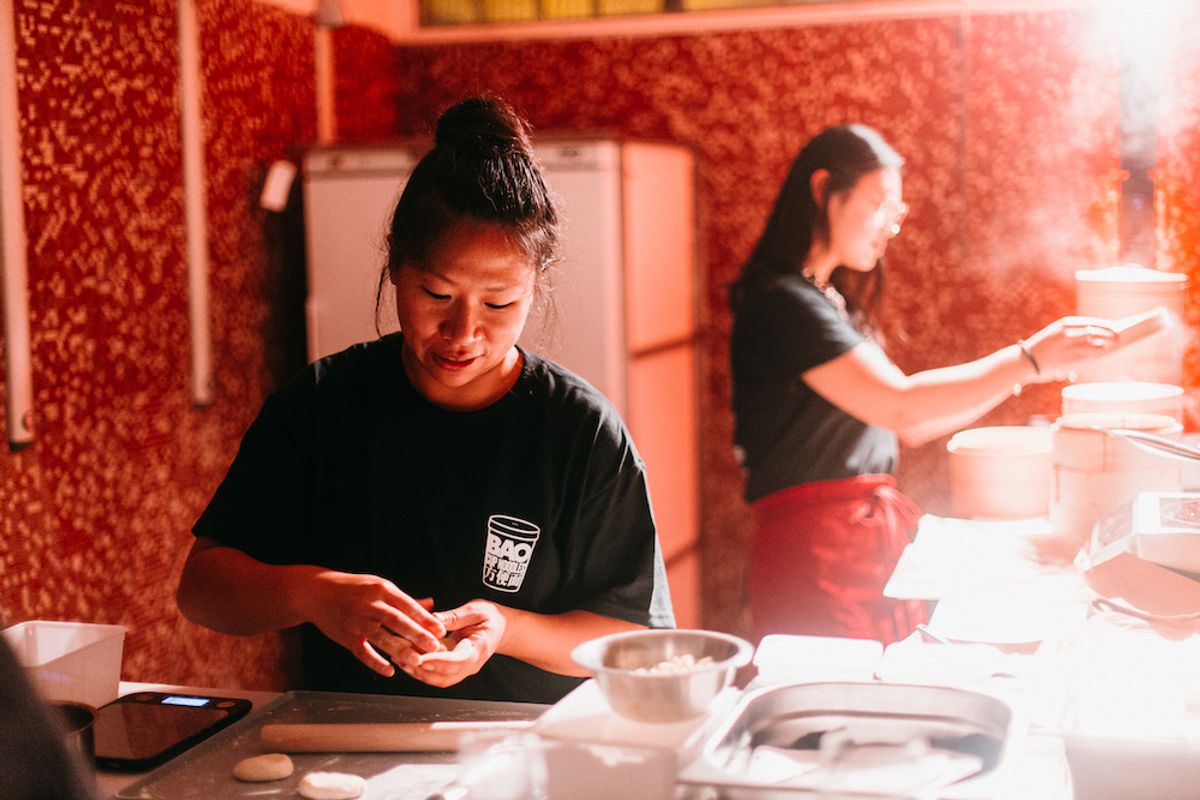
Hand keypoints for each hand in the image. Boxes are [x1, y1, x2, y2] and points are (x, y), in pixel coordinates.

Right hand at [301, 570, 446, 677]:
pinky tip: (390, 671)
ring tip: (417, 661)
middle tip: (436, 646)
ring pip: (382, 638)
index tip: (441, 630)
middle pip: (397, 621)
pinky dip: (376, 662)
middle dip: (418, 635)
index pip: (408, 606)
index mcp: (382, 590)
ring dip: (400, 650)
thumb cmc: (354, 589)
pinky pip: (363, 652)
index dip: (425, 619)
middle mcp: (370, 605)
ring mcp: (357, 622)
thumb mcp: (379, 587)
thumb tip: (431, 604)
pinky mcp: (346, 637)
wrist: (317, 593)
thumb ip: (405, 599)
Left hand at [398, 599, 507, 688]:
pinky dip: (421, 670)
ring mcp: (463, 670)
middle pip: (445, 676)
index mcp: (479, 649)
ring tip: (400, 657)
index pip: (458, 661)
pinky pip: (437, 675)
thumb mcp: (476, 610)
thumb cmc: (490, 618)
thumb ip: (455, 616)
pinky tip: (407, 658)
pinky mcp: (454, 669)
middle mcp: (471, 664)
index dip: (438, 661)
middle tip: (402, 656)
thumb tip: (434, 619)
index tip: (420, 657)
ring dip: (418, 672)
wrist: (501, 629)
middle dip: (422, 669)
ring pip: (439, 680)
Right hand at [1022, 316, 1116, 381]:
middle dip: (1110, 334)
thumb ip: (1070, 331)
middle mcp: (1069, 334)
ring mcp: (1071, 347)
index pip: (1091, 322)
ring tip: (1108, 347)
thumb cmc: (1040, 348)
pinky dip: (1096, 356)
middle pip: (1097, 332)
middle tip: (1118, 336)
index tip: (1111, 325)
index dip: (1103, 324)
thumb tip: (1089, 331)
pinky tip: (1098, 355)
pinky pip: (1091, 357)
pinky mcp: (1072, 360)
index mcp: (1064, 325)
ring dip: (1105, 346)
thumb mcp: (1053, 334)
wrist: (1025, 361)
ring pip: (1097, 345)